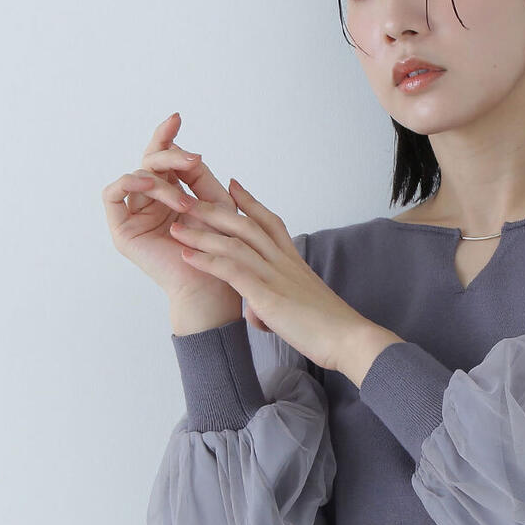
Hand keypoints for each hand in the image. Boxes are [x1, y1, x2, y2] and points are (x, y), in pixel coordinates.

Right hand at [102, 113, 240, 316]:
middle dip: (169, 154)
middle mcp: (151, 202)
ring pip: (137, 175)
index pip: (165, 160)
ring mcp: (135, 214)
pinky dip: (129, 181)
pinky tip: (149, 183)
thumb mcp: (217, 204)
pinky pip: (112, 194)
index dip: (167, 137)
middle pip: (150, 162)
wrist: (214, 283)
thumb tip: (188, 151)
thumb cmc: (221, 249)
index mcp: (173, 195)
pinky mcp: (122, 229)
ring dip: (161, 179)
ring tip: (184, 200)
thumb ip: (200, 176)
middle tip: (191, 159)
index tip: (176, 118)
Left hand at [168, 177, 368, 373]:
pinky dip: (208, 262)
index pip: (271, 222)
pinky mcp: (269, 296)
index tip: (233, 185)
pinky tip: (187, 257)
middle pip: (246, 225)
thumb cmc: (329, 328)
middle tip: (189, 198)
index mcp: (294, 262)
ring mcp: (276, 277)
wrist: (349, 339)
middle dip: (215, 210)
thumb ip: (275, 303)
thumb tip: (258, 313)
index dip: (250, 202)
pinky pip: (233, 272)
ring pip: (234, 244)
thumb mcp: (300, 308)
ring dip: (202, 234)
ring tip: (176, 228)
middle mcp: (284, 263)